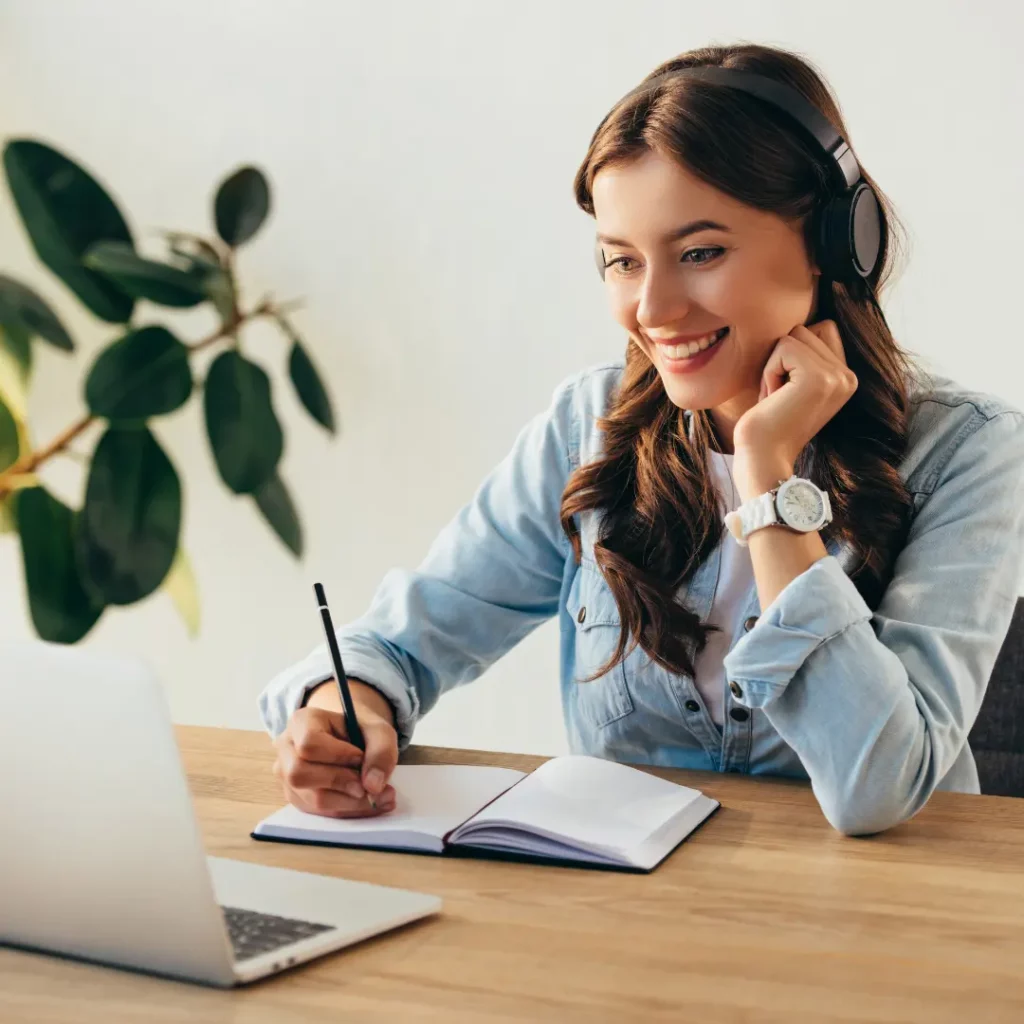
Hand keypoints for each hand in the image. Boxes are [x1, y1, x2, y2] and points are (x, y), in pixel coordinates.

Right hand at [272, 679, 398, 818]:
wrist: (351, 739)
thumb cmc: (361, 730)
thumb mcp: (379, 730)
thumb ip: (381, 751)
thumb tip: (372, 786)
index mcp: (301, 722)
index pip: (308, 743)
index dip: (337, 755)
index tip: (361, 757)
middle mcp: (286, 749)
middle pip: (300, 774)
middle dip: (340, 783)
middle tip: (370, 786)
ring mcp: (287, 776)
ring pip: (311, 799)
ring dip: (349, 803)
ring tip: (379, 797)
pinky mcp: (297, 798)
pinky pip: (319, 813)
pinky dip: (347, 810)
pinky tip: (369, 803)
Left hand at [732, 319, 857, 489]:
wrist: (764, 457)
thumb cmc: (768, 422)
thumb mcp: (794, 384)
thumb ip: (806, 356)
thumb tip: (797, 321)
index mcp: (846, 377)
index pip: (821, 328)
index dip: (792, 352)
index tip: (786, 389)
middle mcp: (848, 376)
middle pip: (805, 328)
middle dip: (781, 359)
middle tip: (779, 396)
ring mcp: (836, 376)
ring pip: (793, 335)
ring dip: (773, 365)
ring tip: (777, 397)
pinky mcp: (817, 377)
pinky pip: (782, 347)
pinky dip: (768, 372)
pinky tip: (773, 399)